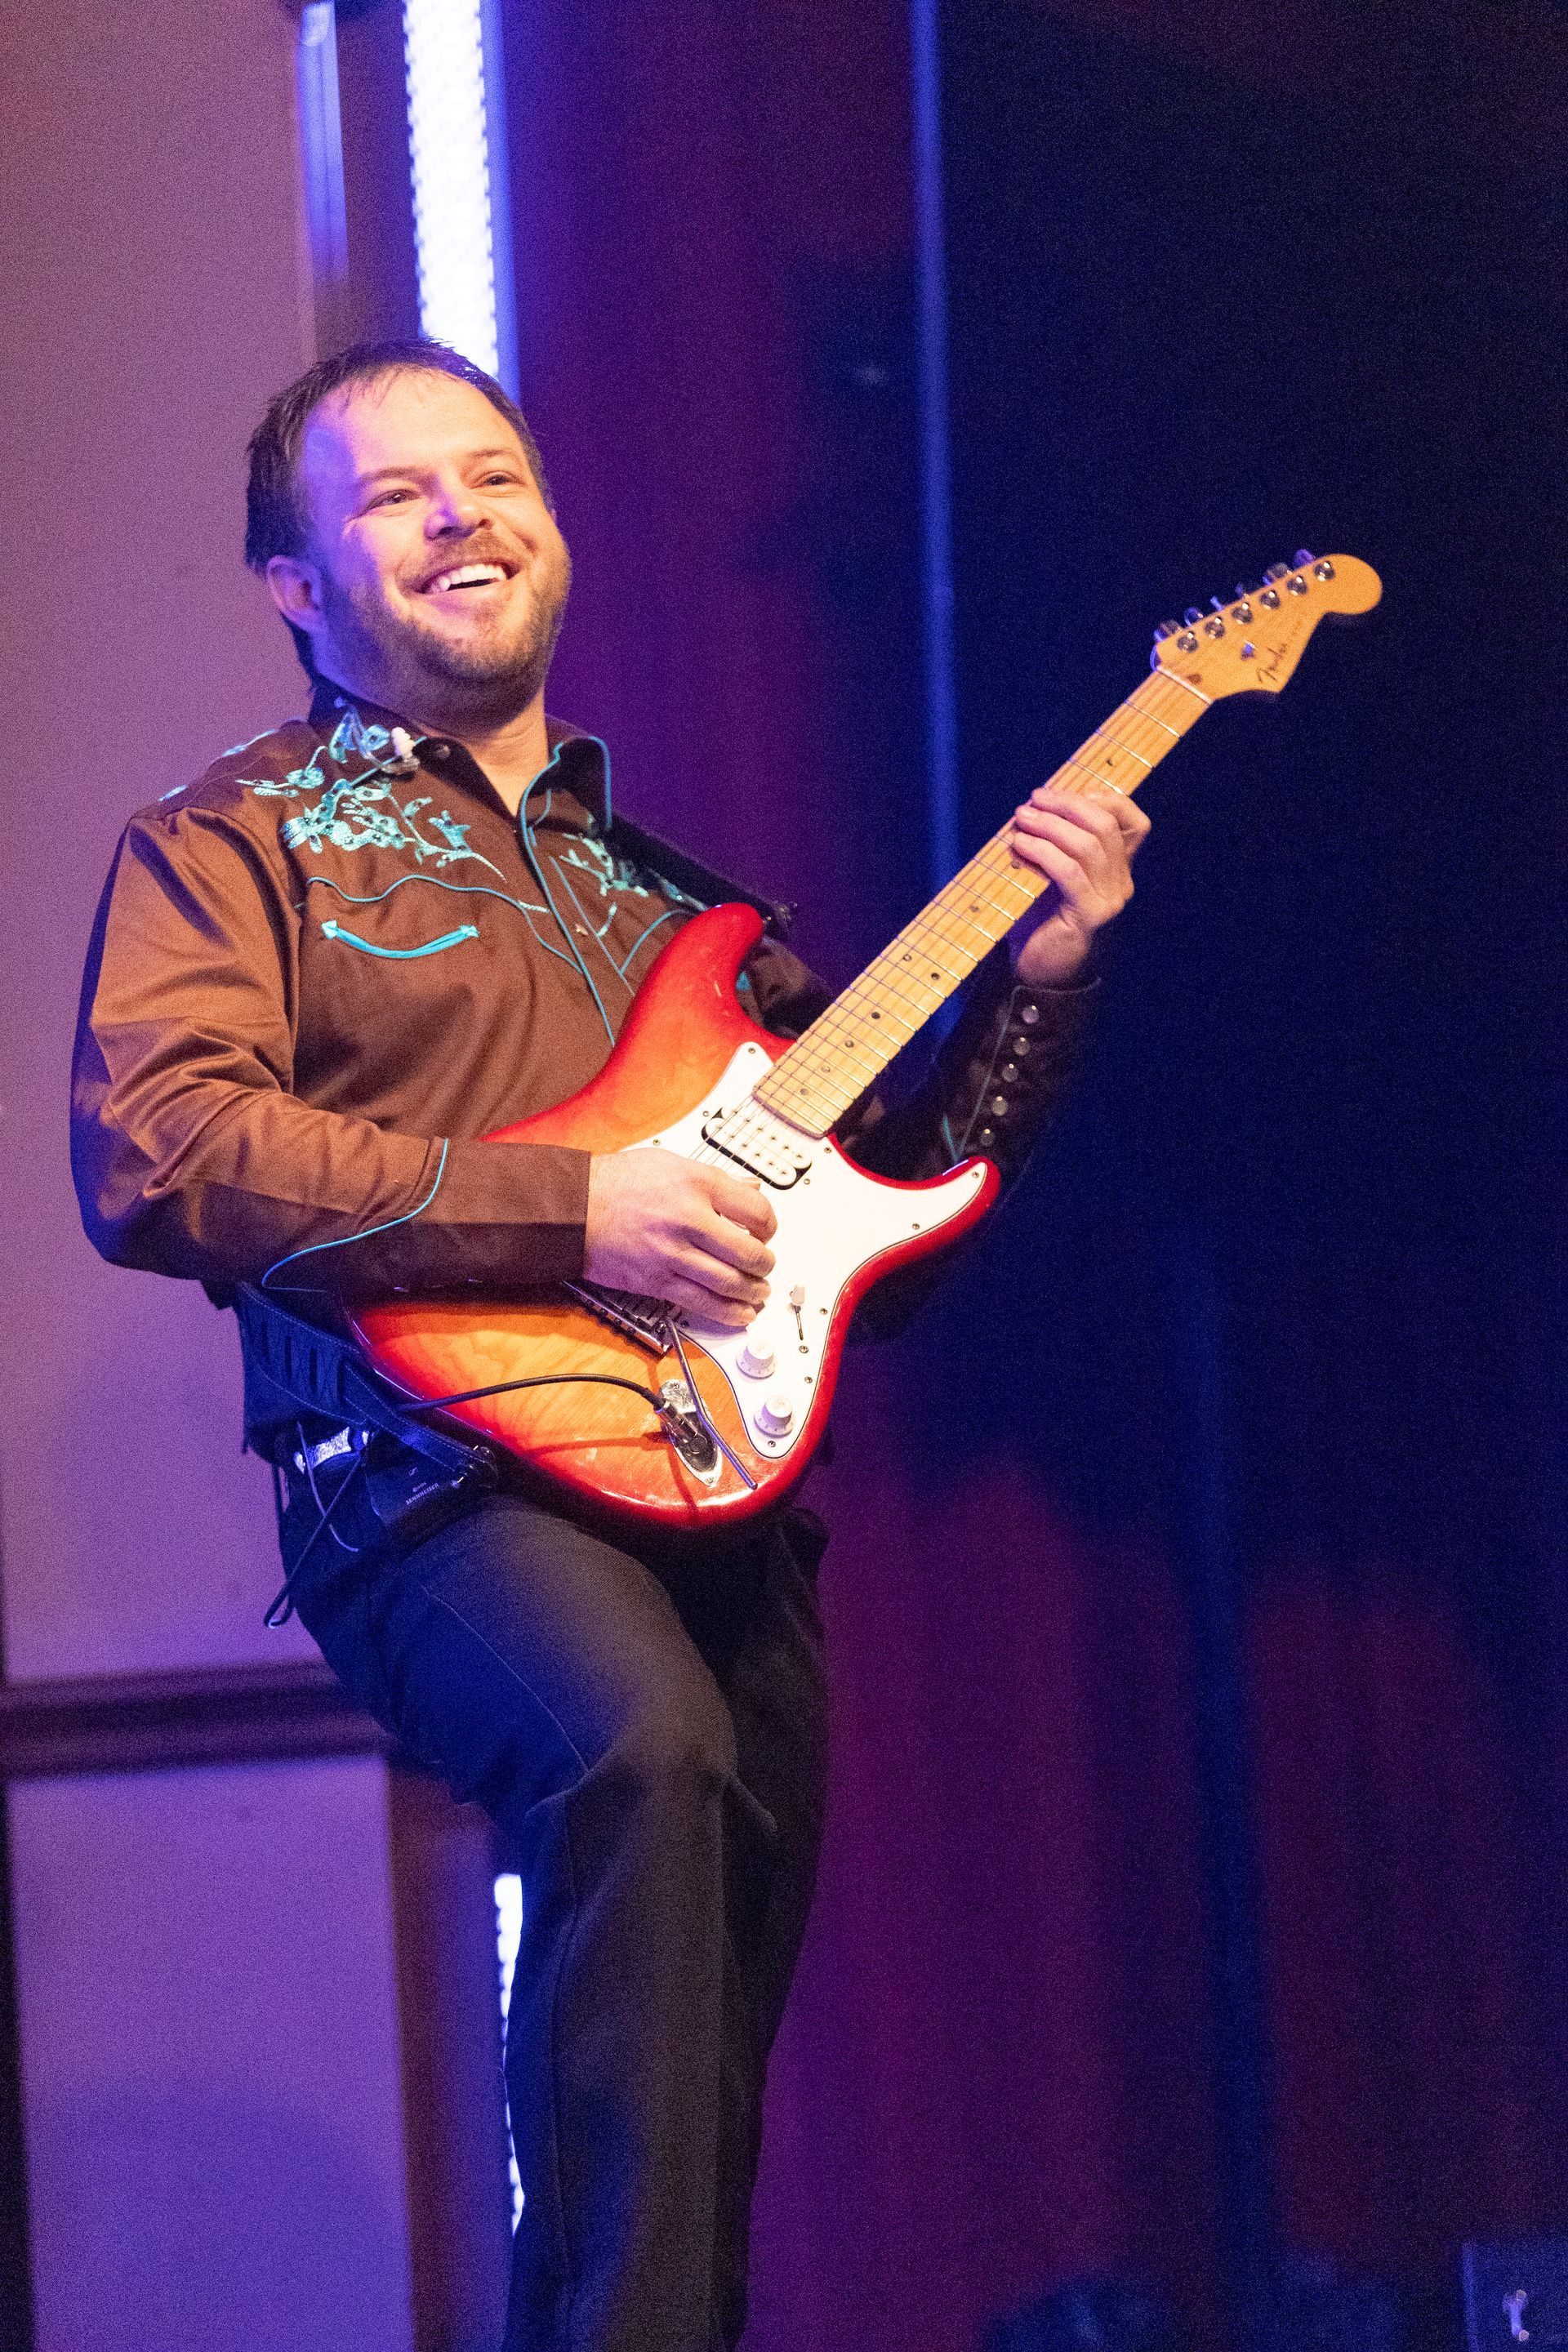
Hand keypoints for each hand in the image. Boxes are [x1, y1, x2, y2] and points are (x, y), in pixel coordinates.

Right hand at [584, 1148, 776, 1327]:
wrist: (574, 1209)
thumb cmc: (615, 1183)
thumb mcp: (669, 1163)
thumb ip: (713, 1179)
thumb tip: (748, 1188)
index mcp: (697, 1184)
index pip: (756, 1209)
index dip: (769, 1226)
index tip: (766, 1232)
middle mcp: (688, 1218)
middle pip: (749, 1252)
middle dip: (765, 1264)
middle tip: (765, 1265)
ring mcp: (673, 1253)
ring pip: (730, 1283)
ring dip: (753, 1292)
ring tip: (758, 1292)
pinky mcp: (657, 1280)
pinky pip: (702, 1303)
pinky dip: (729, 1312)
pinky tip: (741, 1313)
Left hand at [1005, 783, 1150, 985]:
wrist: (1036, 969)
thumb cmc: (1038, 916)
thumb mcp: (1050, 872)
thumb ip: (1056, 842)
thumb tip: (1035, 803)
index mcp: (1118, 868)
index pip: (1134, 822)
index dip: (1102, 798)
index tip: (1062, 793)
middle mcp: (1121, 883)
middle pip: (1106, 826)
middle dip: (1068, 804)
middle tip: (1034, 799)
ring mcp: (1109, 900)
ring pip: (1088, 846)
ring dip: (1050, 825)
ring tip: (1021, 819)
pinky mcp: (1089, 916)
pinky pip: (1069, 873)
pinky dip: (1043, 852)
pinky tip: (1020, 845)